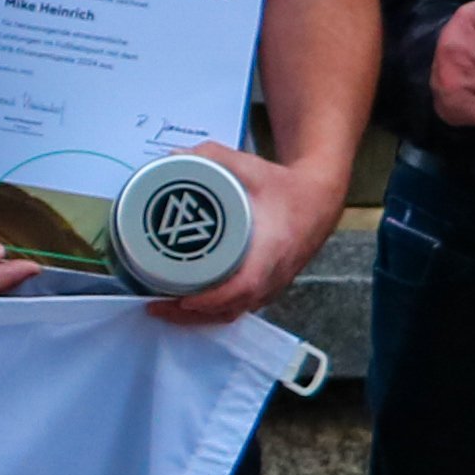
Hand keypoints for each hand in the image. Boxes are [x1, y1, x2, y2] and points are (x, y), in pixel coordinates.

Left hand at [149, 144, 345, 328]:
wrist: (319, 201)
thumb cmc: (287, 188)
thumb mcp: (253, 167)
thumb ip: (215, 156)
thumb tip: (174, 156)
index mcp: (273, 249)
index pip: (246, 284)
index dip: (215, 297)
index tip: (186, 299)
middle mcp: (273, 275)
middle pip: (231, 308)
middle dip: (192, 314)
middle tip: (156, 304)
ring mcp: (271, 286)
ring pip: (232, 313)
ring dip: (198, 318)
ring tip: (162, 308)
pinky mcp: (266, 288)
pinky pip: (237, 308)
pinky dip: (211, 312)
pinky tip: (185, 307)